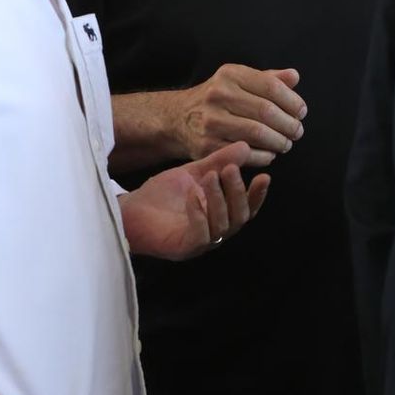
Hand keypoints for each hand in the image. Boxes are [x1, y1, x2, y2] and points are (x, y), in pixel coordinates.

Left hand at [122, 141, 270, 259]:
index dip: (257, 195)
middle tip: (230, 170)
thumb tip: (245, 146)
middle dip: (238, 193)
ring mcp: (200, 243)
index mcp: (221, 215)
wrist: (130, 210)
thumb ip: (218, 161)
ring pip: (222, 226)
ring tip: (210, 176)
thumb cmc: (162, 196)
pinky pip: (200, 235)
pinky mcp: (183, 249)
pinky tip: (192, 195)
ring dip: (218, 199)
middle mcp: (215, 232)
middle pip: (239, 217)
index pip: (247, 208)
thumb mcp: (194, 173)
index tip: (264, 176)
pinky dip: (199, 214)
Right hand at [173, 64, 304, 166]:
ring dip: (279, 142)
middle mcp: (218, 94)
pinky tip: (269, 153)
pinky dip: (264, 156)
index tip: (301, 112)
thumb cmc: (217, 99)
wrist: (177, 118)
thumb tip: (294, 77)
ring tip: (286, 143)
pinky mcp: (207, 145)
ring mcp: (211, 121)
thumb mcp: (239, 81)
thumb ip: (268, 79)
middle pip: (267, 112)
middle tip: (297, 131)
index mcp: (231, 74)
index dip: (293, 101)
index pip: (272, 87)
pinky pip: (246, 152)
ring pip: (258, 133)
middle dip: (289, 124)